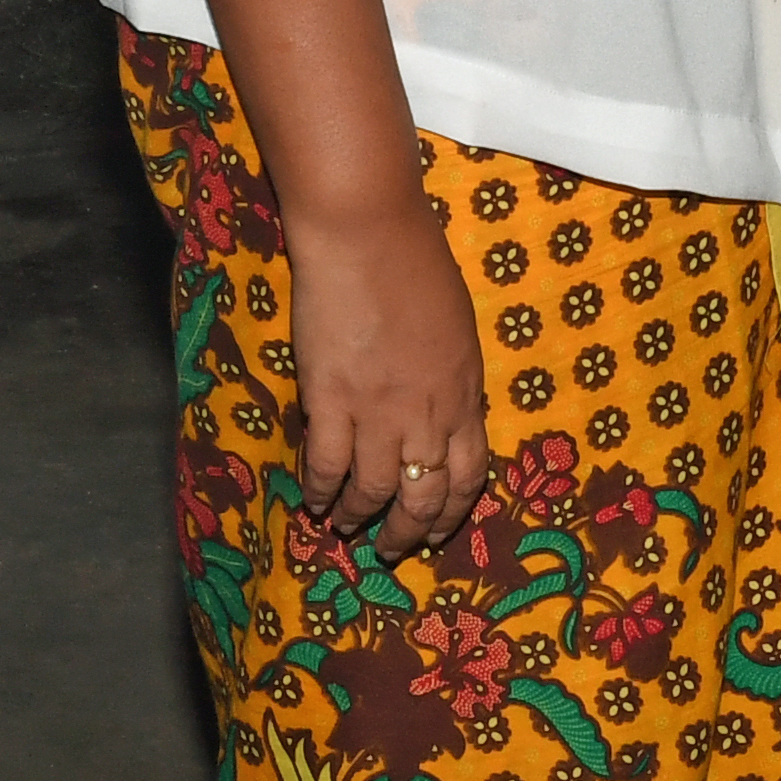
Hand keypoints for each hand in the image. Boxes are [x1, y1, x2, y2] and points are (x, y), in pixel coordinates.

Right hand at [284, 195, 493, 556]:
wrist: (367, 232)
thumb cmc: (415, 260)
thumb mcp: (457, 324)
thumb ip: (451, 373)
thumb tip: (443, 405)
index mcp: (465, 392)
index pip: (469, 474)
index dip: (452, 511)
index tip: (438, 530)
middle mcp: (428, 414)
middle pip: (423, 494)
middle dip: (408, 531)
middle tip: (392, 548)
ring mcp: (379, 412)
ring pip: (373, 490)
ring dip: (358, 516)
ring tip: (343, 527)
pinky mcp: (330, 401)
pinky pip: (325, 466)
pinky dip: (318, 491)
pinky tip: (311, 502)